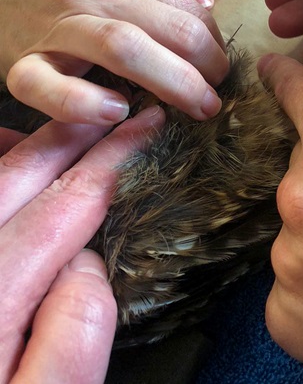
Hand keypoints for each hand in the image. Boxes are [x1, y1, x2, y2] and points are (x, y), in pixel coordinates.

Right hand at [0, 0, 227, 123]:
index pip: (190, 11)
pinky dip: (86, 104)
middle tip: (216, 98)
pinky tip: (115, 112)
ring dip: (175, 84)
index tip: (217, 70)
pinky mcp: (21, 60)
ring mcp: (57, 23)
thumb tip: (206, 35)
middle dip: (208, 70)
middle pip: (172, 30)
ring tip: (198, 108)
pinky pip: (53, 88)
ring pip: (126, 49)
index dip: (215, 47)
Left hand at [0, 106, 164, 382]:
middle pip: (19, 173)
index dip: (112, 158)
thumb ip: (76, 335)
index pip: (65, 204)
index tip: (147, 127)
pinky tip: (13, 165)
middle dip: (76, 133)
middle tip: (119, 109)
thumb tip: (86, 261)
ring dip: (32, 143)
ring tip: (77, 127)